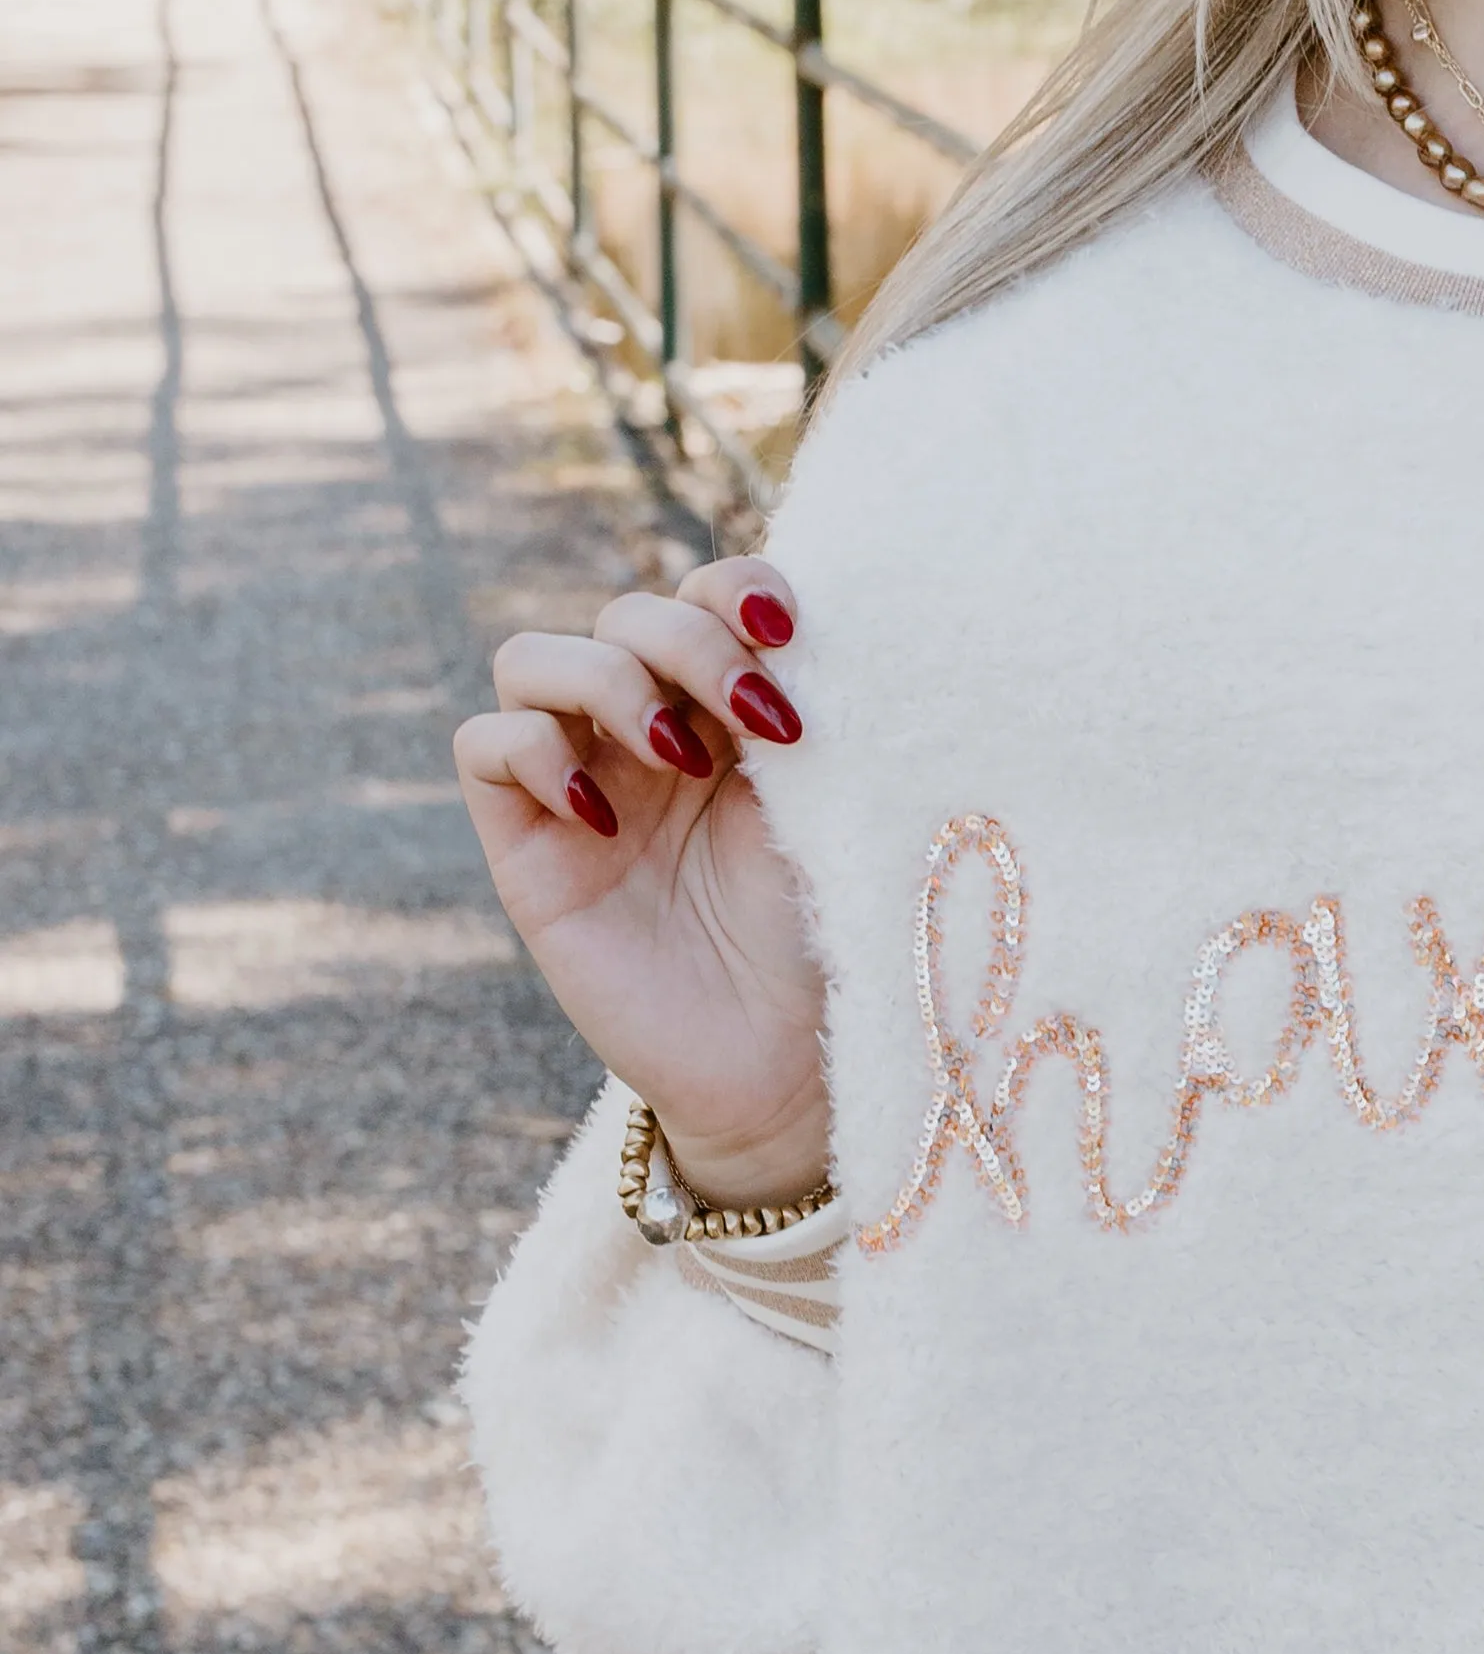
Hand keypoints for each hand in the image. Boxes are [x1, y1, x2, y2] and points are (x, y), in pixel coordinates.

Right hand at [454, 558, 830, 1198]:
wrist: (788, 1065)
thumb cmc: (826, 937)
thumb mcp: (829, 804)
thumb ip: (796, 708)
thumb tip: (782, 623)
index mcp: (728, 709)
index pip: (703, 594)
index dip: (735, 588)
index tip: (790, 633)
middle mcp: (647, 733)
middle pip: (624, 612)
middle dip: (692, 641)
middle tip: (764, 719)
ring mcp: (579, 784)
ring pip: (532, 658)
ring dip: (607, 681)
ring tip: (682, 762)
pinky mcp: (524, 847)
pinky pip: (484, 746)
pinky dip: (536, 753)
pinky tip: (607, 819)